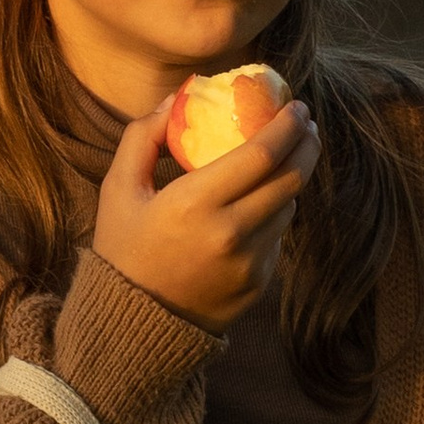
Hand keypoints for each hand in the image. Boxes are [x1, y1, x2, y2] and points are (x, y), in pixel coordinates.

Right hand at [90, 95, 318, 331]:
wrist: (133, 324)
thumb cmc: (123, 249)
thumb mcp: (119, 189)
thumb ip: (143, 138)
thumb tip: (178, 98)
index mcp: (194, 203)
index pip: (261, 154)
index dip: (287, 125)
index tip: (295, 106)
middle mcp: (230, 232)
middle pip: (290, 177)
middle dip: (305, 144)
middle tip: (305, 124)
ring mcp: (250, 262)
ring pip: (288, 206)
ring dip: (289, 179)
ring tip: (280, 162)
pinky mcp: (259, 283)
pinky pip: (278, 237)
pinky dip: (273, 215)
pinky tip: (258, 206)